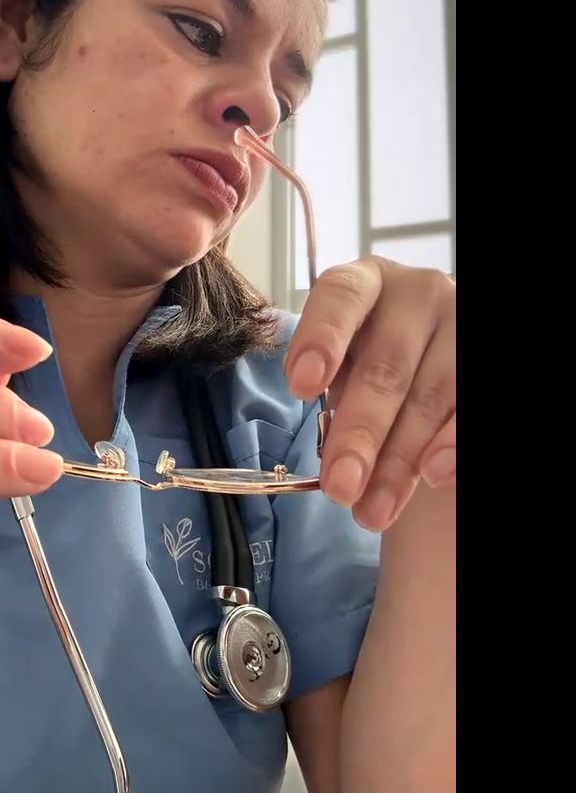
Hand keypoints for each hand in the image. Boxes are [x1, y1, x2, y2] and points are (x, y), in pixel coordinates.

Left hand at [285, 257, 454, 531]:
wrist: (428, 365)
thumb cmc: (369, 364)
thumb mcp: (343, 364)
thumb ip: (330, 387)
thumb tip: (332, 459)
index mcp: (366, 282)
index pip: (341, 296)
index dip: (322, 338)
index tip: (301, 385)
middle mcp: (419, 292)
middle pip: (386, 367)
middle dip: (359, 434)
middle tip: (338, 488)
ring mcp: (464, 321)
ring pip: (431, 397)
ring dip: (399, 462)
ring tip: (371, 511)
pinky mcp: (492, 358)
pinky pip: (467, 408)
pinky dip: (450, 445)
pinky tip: (432, 475)